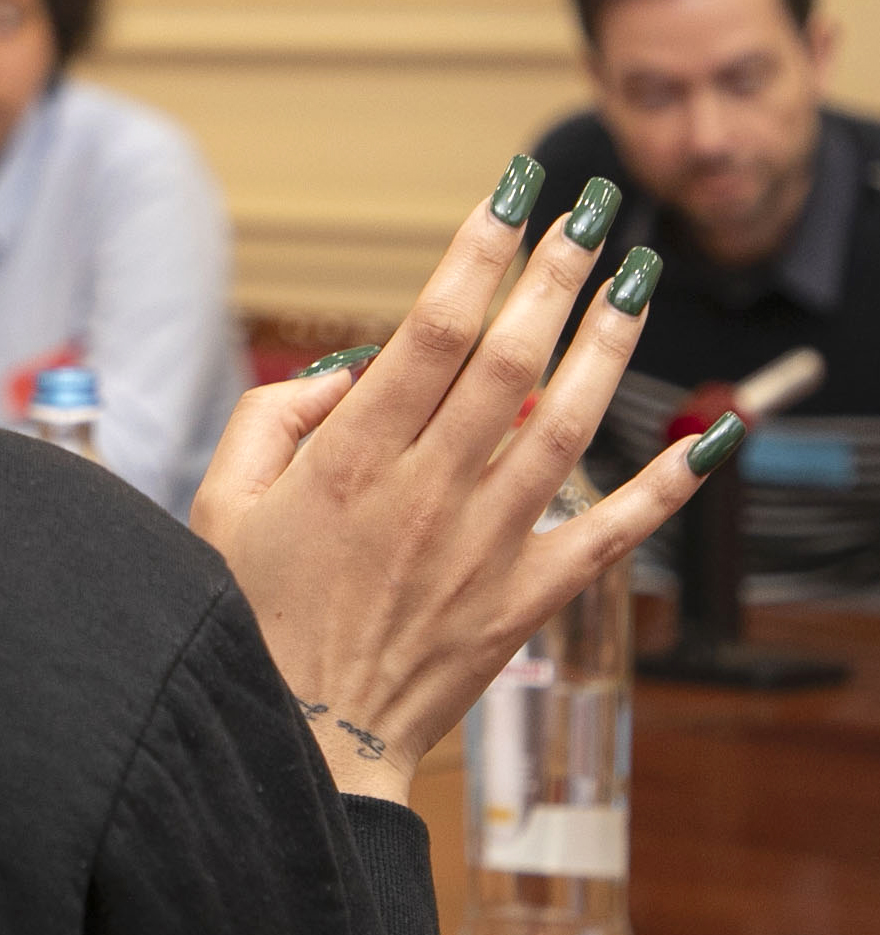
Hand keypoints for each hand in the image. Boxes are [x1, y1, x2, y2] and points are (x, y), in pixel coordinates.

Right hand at [190, 168, 727, 803]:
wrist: (305, 738)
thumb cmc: (253, 612)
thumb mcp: (222, 502)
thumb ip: (274, 416)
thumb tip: (351, 367)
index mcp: (349, 463)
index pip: (429, 334)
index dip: (476, 256)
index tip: (510, 195)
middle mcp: (425, 496)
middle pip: (510, 362)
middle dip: (557, 275)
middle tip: (596, 207)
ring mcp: (483, 550)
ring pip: (565, 427)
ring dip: (610, 346)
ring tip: (642, 277)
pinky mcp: (523, 601)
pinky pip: (608, 535)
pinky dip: (665, 488)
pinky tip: (710, 436)